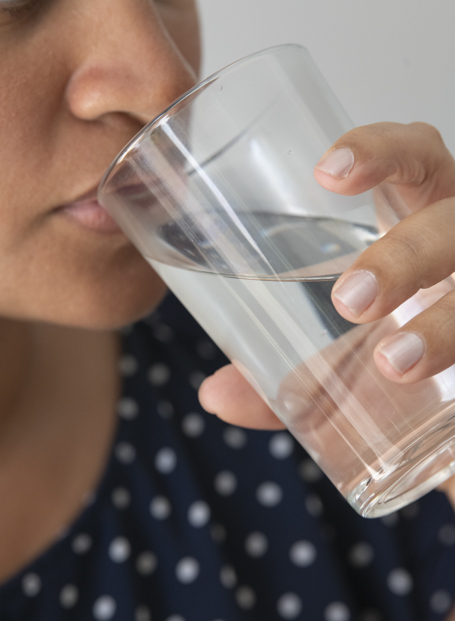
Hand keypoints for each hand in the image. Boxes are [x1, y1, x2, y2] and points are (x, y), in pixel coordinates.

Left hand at [200, 122, 454, 428]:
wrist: (447, 412)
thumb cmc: (395, 354)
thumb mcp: (343, 359)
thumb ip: (284, 377)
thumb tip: (214, 396)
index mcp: (423, 224)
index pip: (416, 161)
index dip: (381, 151)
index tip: (326, 174)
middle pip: (453, 223)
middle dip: (406, 255)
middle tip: (351, 301)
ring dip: (446, 324)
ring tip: (395, 363)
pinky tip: (451, 441)